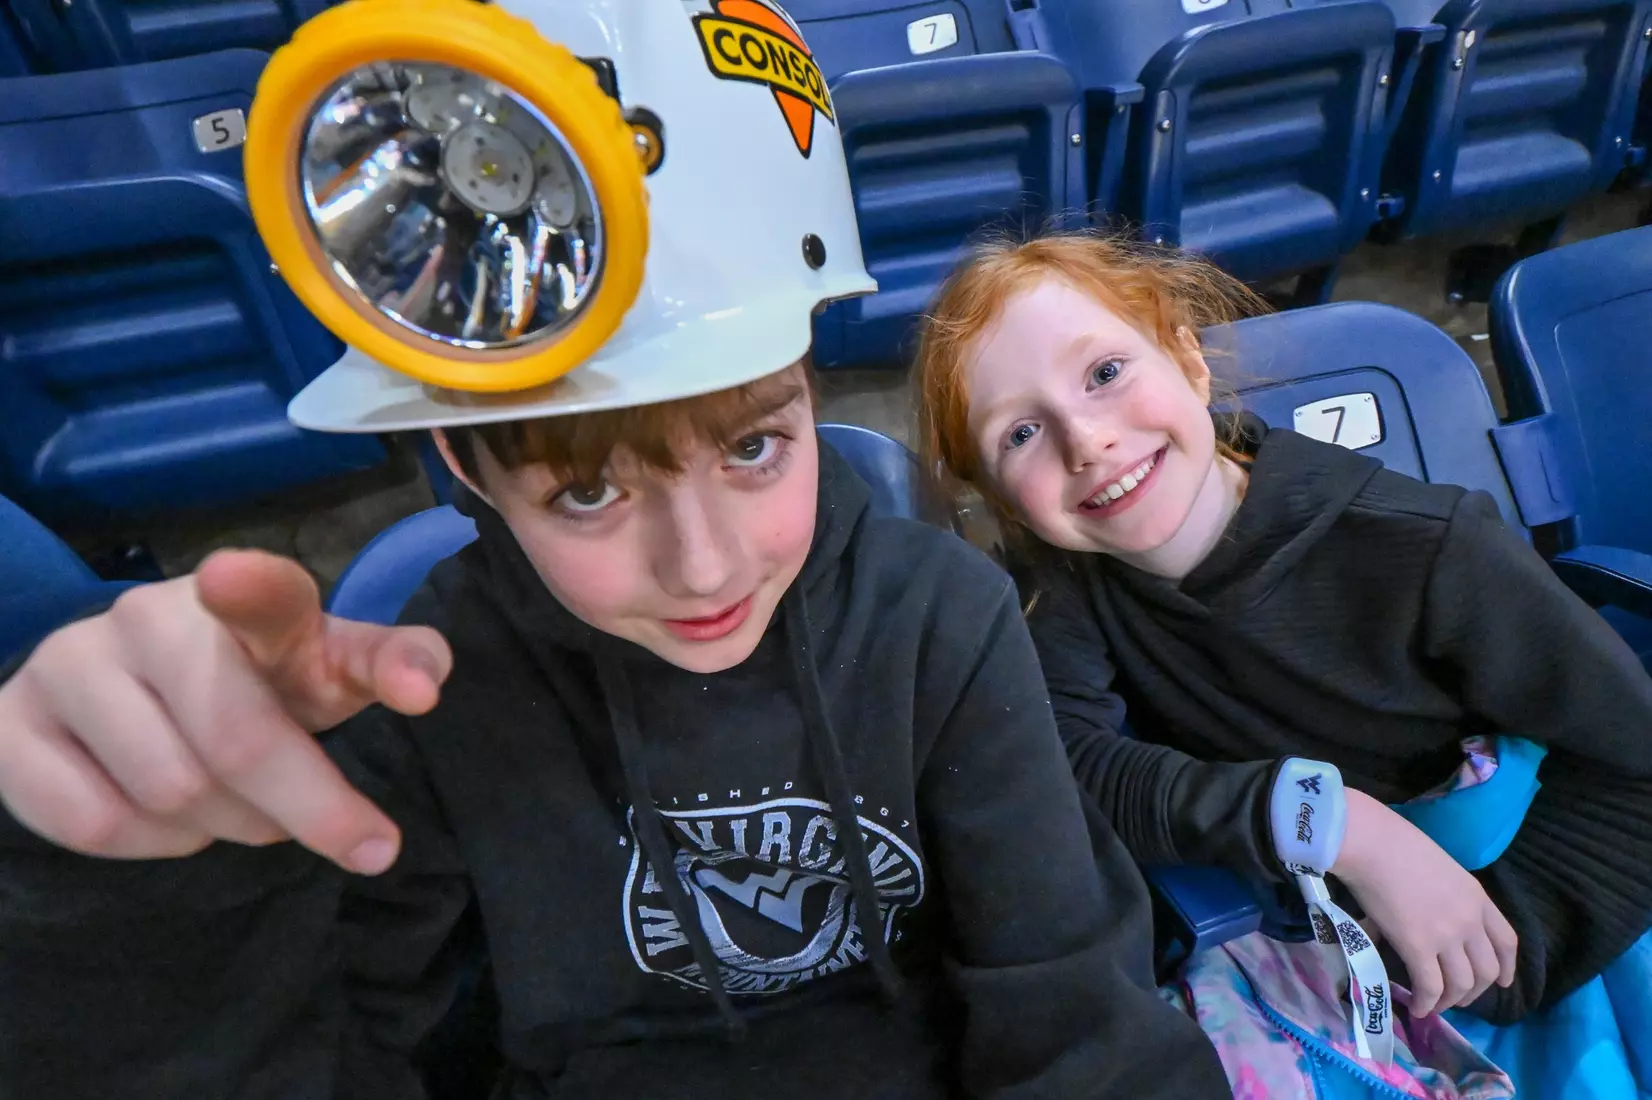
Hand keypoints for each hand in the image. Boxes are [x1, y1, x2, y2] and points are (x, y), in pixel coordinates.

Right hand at [0, 550, 451, 873]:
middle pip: (235, 743)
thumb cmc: (261, 683)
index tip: (230, 579)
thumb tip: (425, 686)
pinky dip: (153, 846)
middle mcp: (151, 617)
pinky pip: (94, 821)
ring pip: (170, 794)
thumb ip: (389, 665)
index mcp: (248, 599)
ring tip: (238, 806)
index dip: (249, 587)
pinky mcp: (11, 722)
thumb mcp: (331, 670)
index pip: (260, 592)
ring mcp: (70, 663)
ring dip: (226, 827)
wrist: (139, 697)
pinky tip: (169, 819)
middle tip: (354, 839)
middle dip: (310, 809)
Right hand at [1331, 788, 1517, 1016]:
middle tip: (1456, 997)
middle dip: (1475, 991)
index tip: (1502, 981)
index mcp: (1477, 897)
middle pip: (1487, 970)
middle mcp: (1469, 920)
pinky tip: (1416, 1008)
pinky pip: (1430, 986)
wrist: (1370, 843)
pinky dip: (1426, 1003)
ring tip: (1433, 1005)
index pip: (1506, 941)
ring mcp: (1446, 935)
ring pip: (1462, 984)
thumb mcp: (1438, 868)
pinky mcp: (1418, 947)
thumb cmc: (1395, 844)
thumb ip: (1444, 895)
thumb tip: (1424, 917)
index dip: (1506, 967)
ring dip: (1449, 1001)